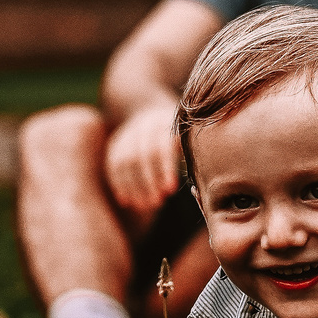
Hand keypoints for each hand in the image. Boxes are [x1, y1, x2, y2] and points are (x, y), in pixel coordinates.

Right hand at [104, 101, 184, 216]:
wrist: (153, 111)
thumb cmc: (181, 134)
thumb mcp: (189, 135)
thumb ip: (192, 150)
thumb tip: (204, 179)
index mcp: (165, 122)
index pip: (162, 146)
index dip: (165, 169)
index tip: (171, 190)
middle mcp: (144, 126)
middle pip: (142, 155)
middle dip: (149, 181)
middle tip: (157, 202)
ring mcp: (127, 134)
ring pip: (125, 161)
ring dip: (134, 186)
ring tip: (144, 206)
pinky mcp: (116, 144)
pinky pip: (113, 165)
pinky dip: (119, 184)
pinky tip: (126, 201)